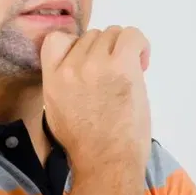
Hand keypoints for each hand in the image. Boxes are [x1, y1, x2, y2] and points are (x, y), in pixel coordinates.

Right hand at [40, 25, 151, 172]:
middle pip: (92, 36)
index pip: (57, 38)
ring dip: (123, 50)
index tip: (90, 63)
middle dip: (106, 52)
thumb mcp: (57, 110)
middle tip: (116, 76)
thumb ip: (63, 83)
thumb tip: (81, 69)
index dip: (78, 46)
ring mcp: (95, 63)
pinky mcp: (121, 65)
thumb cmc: (86, 145)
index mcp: (52, 77)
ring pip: (113, 34)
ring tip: (130, 74)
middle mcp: (71, 66)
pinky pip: (132, 35)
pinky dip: (140, 45)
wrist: (106, 161)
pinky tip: (142, 62)